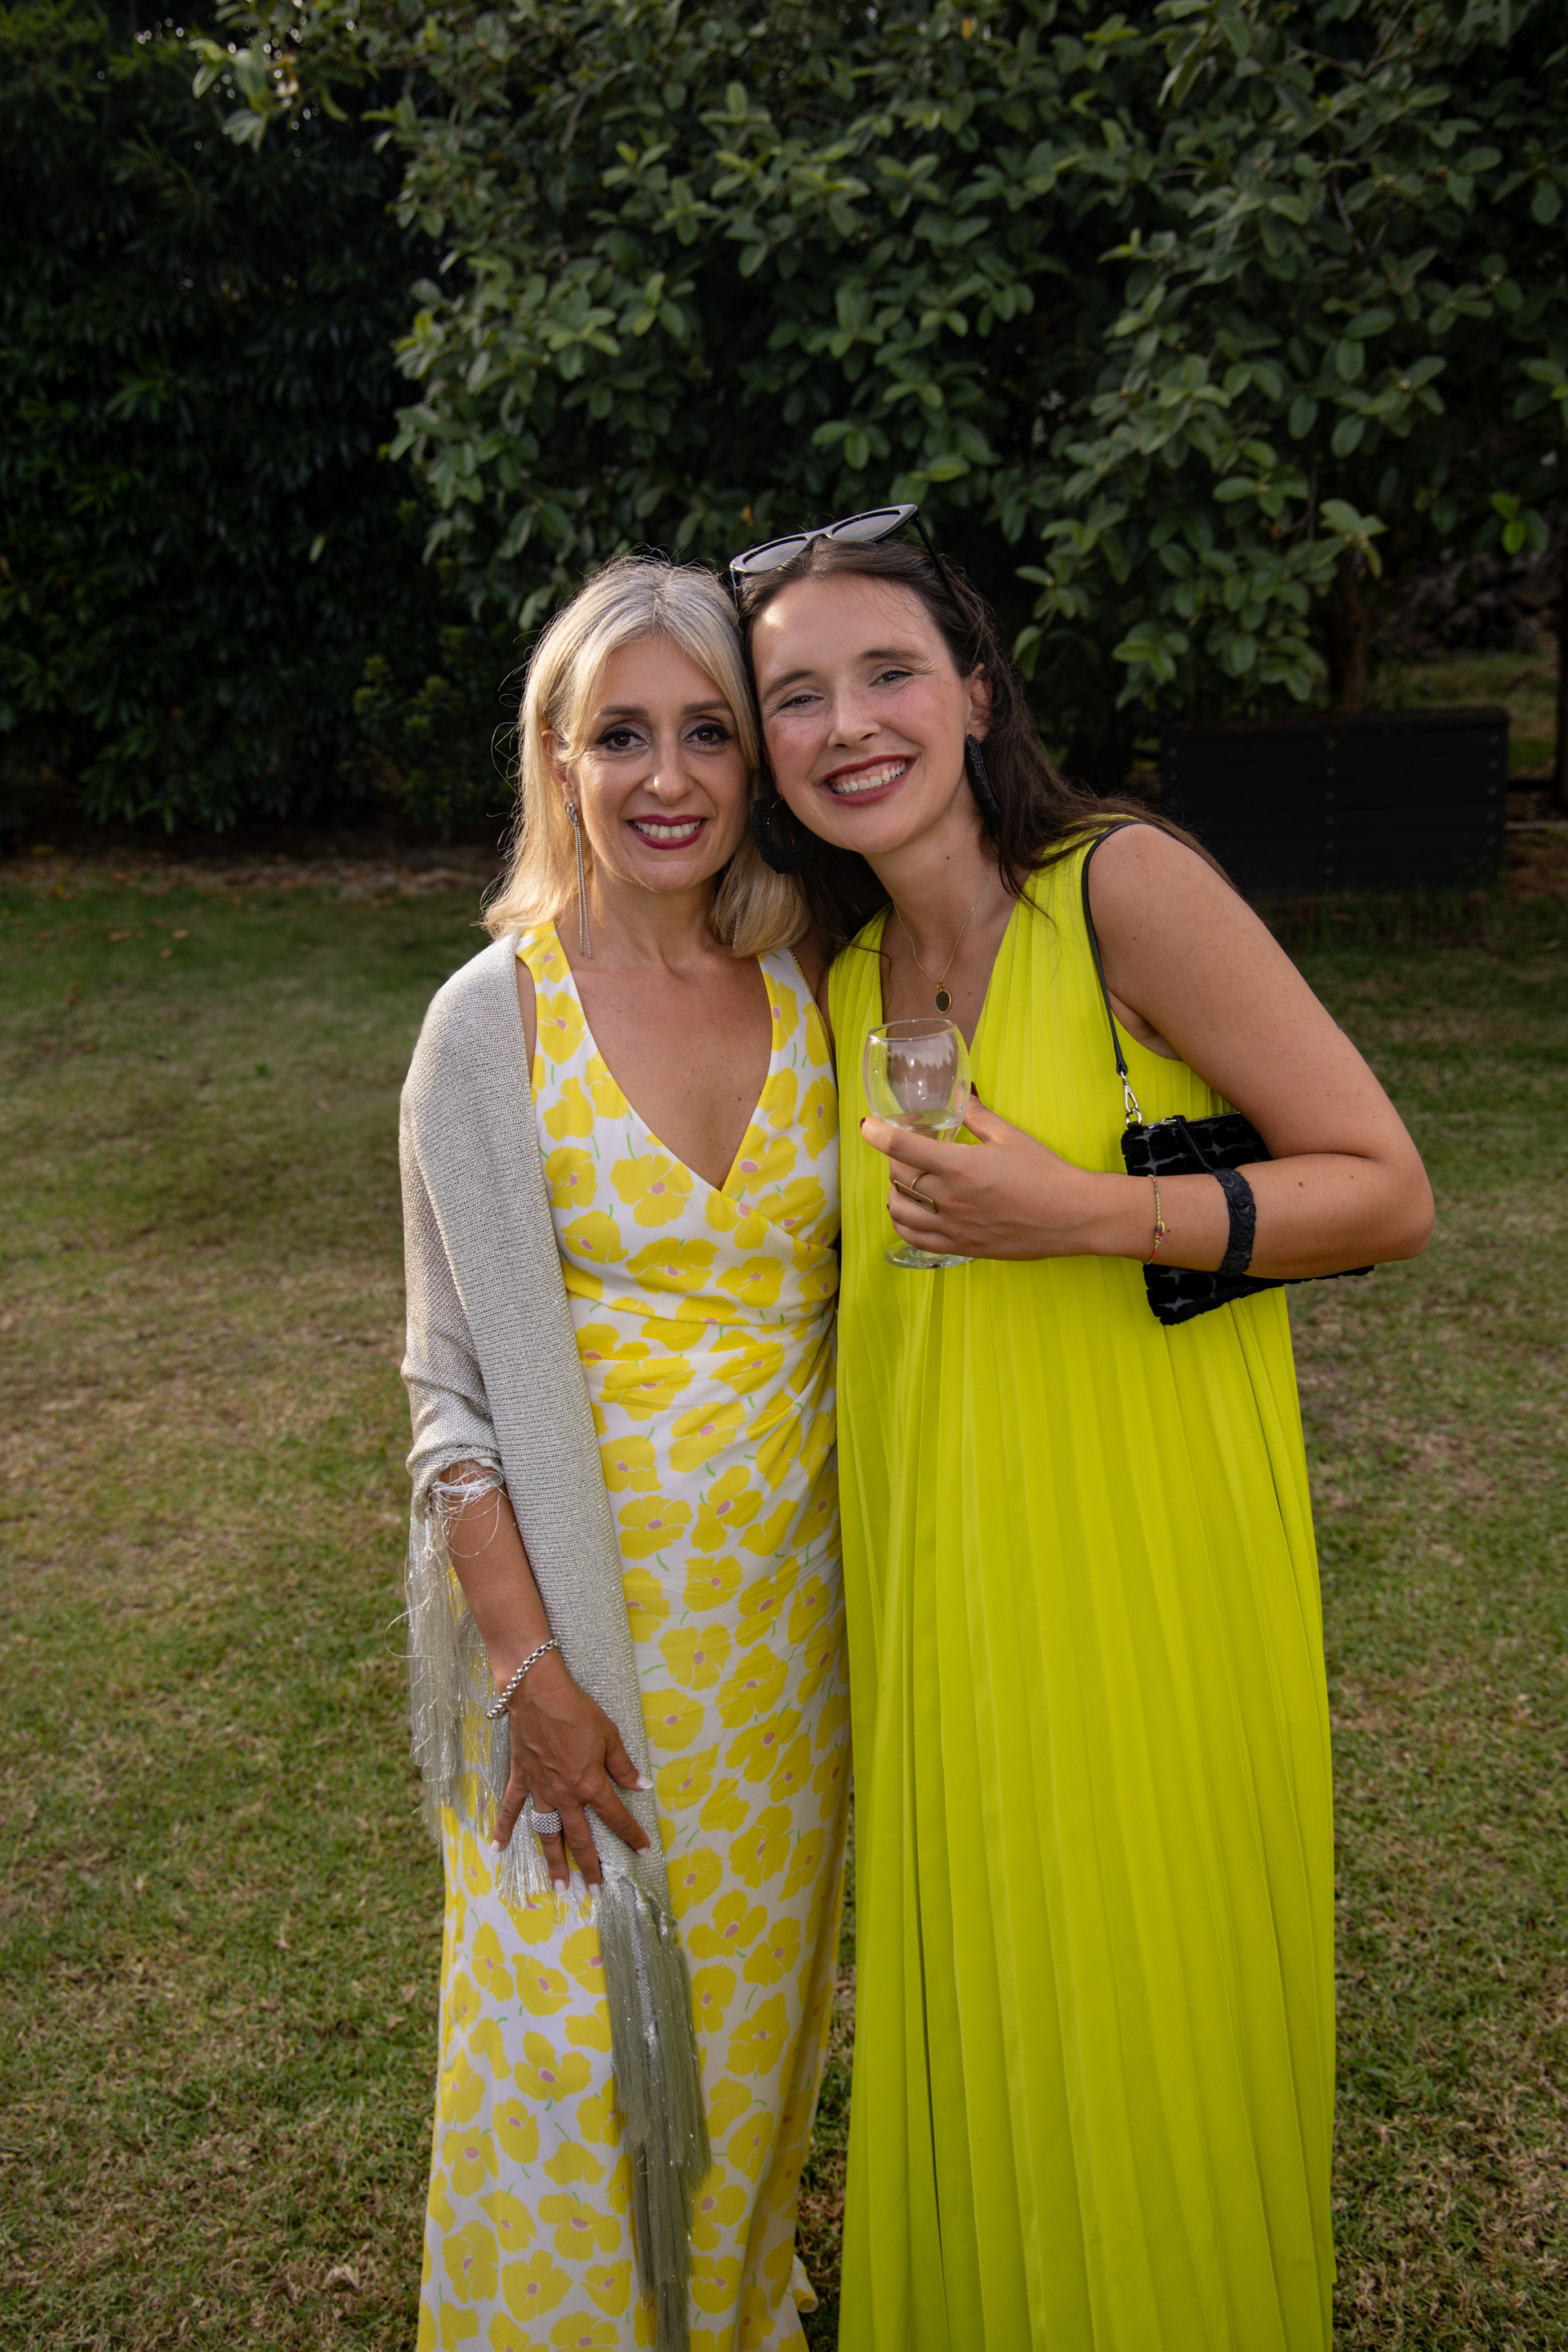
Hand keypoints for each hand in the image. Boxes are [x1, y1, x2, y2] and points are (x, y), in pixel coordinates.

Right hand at [495, 1651, 649, 1892]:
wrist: (538, 1694)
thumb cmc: (577, 1711)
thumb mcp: (609, 1735)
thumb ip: (623, 1765)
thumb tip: (641, 1785)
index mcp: (590, 1785)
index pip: (615, 1816)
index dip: (632, 1834)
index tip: (644, 1850)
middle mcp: (565, 1795)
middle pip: (579, 1838)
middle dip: (589, 1866)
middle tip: (594, 1890)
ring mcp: (540, 1790)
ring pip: (547, 1834)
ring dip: (553, 1862)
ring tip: (558, 1887)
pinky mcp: (521, 1780)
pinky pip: (510, 1809)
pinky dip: (502, 1829)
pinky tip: (496, 1849)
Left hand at [861, 1096, 1112, 1261]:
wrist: (1071, 1216)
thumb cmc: (1045, 1172)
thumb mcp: (1010, 1136)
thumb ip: (976, 1116)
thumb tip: (960, 1094)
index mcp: (960, 1166)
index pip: (903, 1148)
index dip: (878, 1135)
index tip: (867, 1126)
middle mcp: (950, 1199)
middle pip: (899, 1177)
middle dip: (897, 1160)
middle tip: (910, 1151)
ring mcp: (954, 1227)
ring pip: (900, 1211)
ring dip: (896, 1193)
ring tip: (908, 1183)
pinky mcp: (961, 1246)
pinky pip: (915, 1239)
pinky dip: (904, 1223)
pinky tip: (911, 1213)